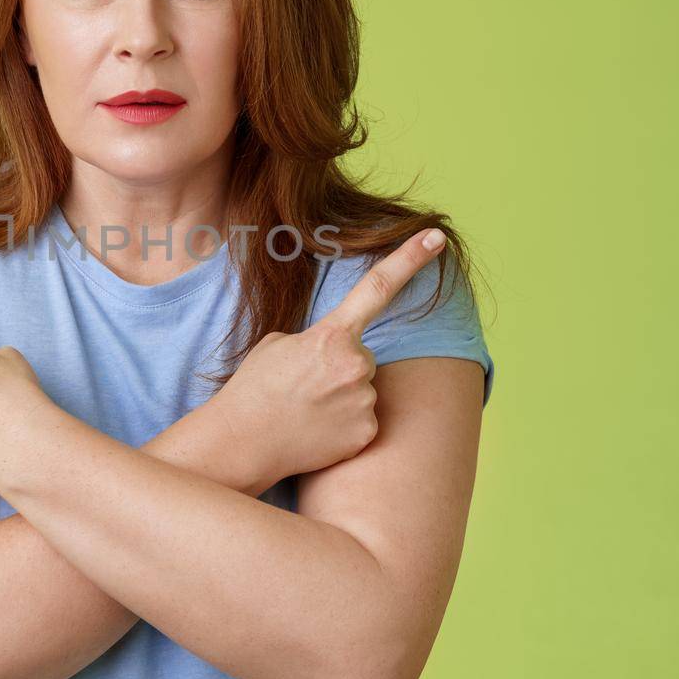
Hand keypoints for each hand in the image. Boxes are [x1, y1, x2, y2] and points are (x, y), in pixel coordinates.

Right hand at [210, 228, 447, 485]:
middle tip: (304, 385)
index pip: (378, 287)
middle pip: (363, 357)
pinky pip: (364, 419)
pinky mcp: (366, 433)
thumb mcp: (278, 344)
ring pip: (364, 390)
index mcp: (332, 335)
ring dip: (342, 397)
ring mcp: (364, 401)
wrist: (242, 441)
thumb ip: (318, 340)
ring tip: (306, 410)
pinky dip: (344, 425)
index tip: (436, 237)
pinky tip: (316, 431)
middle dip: (341, 366)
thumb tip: (341, 355)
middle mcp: (356, 365)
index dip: (410, 258)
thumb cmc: (254, 388)